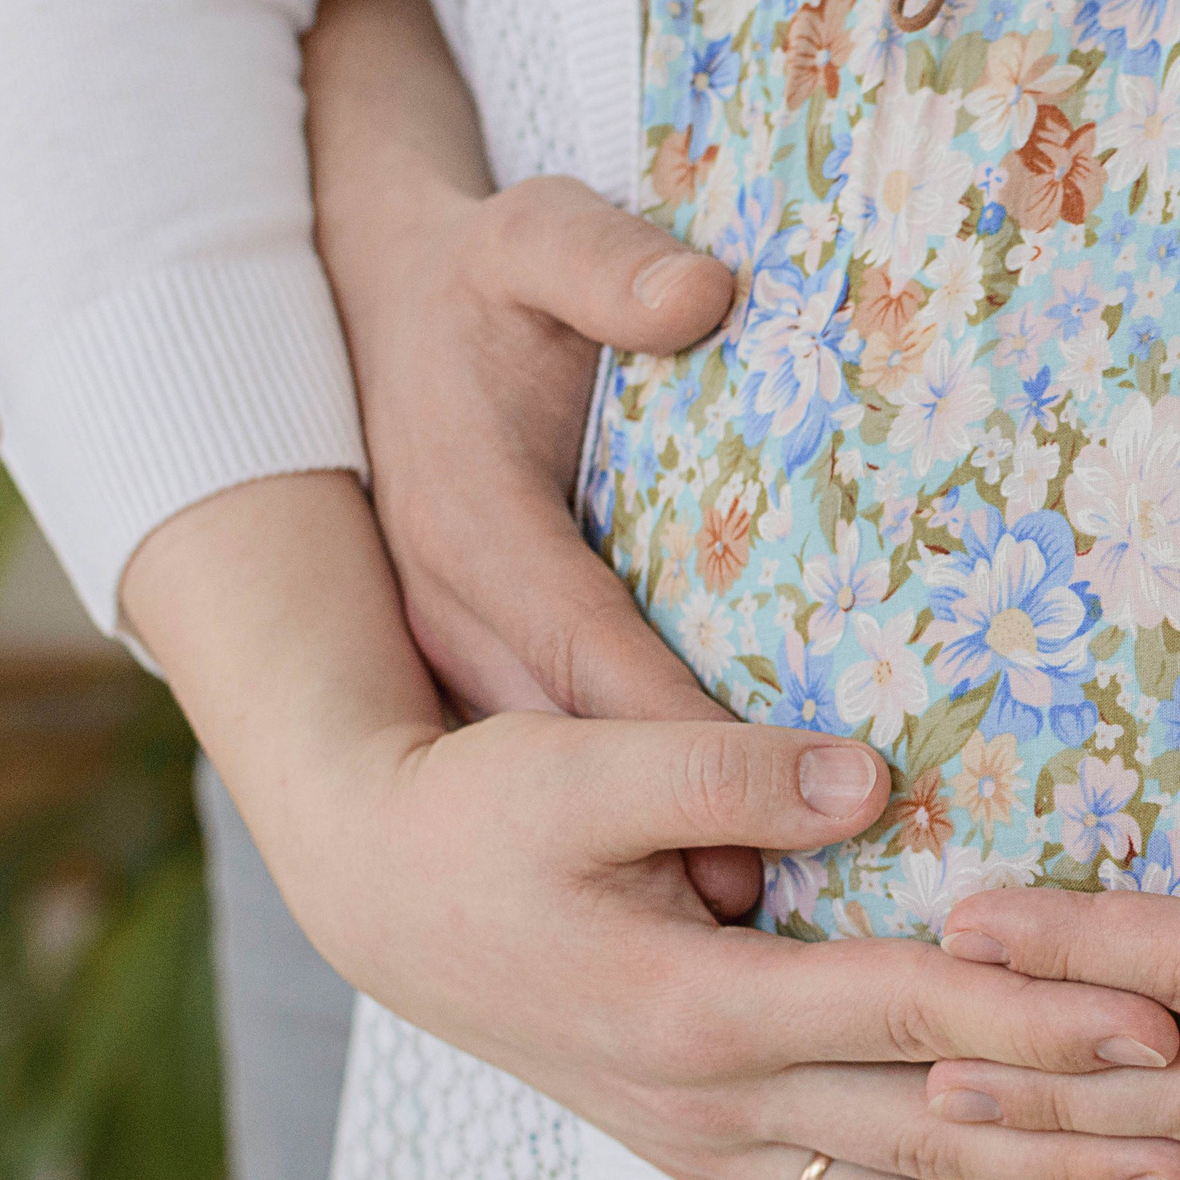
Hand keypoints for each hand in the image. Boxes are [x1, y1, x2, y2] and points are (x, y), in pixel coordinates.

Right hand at [129, 469, 1179, 1179]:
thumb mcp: (583, 766)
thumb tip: (877, 781)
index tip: (1155, 1028)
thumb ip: (731, 771)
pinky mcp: (691, 1152)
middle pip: (924, 1132)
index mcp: (699, 1001)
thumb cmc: (483, 814)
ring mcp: (701, 1140)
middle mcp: (712, 1096)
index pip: (909, 1012)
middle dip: (1067, 1156)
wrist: (380, 897)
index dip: (1037, 1020)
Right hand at [305, 0, 762, 912]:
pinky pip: (560, 776)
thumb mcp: (533, 235)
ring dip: (661, 860)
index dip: (689, 732)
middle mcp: (453, 614)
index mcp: (474, 524)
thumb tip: (700, 294)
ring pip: (564, 788)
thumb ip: (607, 264)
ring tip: (784, 943)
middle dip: (688, 837)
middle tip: (805, 919)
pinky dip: (637, 838)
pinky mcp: (468, 679)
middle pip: (579, 754)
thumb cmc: (483, 276)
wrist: (373, 302)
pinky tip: (734, 888)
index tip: (791, 804)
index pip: (590, 648)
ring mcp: (450, 659)